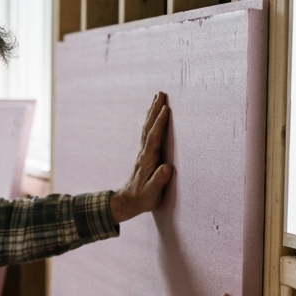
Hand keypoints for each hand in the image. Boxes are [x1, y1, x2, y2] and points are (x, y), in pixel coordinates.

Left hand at [109, 92, 171, 223]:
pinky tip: (154, 116)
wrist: (128, 202)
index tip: (166, 109)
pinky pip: (149, 133)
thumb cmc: (142, 199)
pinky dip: (152, 121)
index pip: (154, 138)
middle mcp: (144, 153)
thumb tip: (167, 168)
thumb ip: (158, 181)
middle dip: (155, 110)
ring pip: (148, 128)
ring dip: (153, 112)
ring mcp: (143, 153)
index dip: (160, 123)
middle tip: (161, 93)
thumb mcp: (151, 194)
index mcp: (147, 161)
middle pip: (149, 128)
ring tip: (157, 98)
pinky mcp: (145, 154)